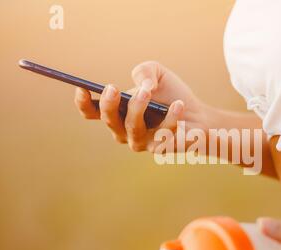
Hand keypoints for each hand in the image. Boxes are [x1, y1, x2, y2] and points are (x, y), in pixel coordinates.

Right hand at [74, 61, 214, 151]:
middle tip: (113, 88)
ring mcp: (140, 141)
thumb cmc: (172, 94)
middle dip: (109, 104)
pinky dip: (170, 117)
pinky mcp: (160, 148)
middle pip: (108, 120)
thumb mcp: (157, 73)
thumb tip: (143, 85)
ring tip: (147, 91)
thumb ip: (144, 70)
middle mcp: (123, 129)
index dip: (83, 103)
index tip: (82, 89)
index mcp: (117, 111)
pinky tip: (178, 105)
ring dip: (137, 108)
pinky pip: (161, 134)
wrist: (199, 115)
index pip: (91, 111)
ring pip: (132, 128)